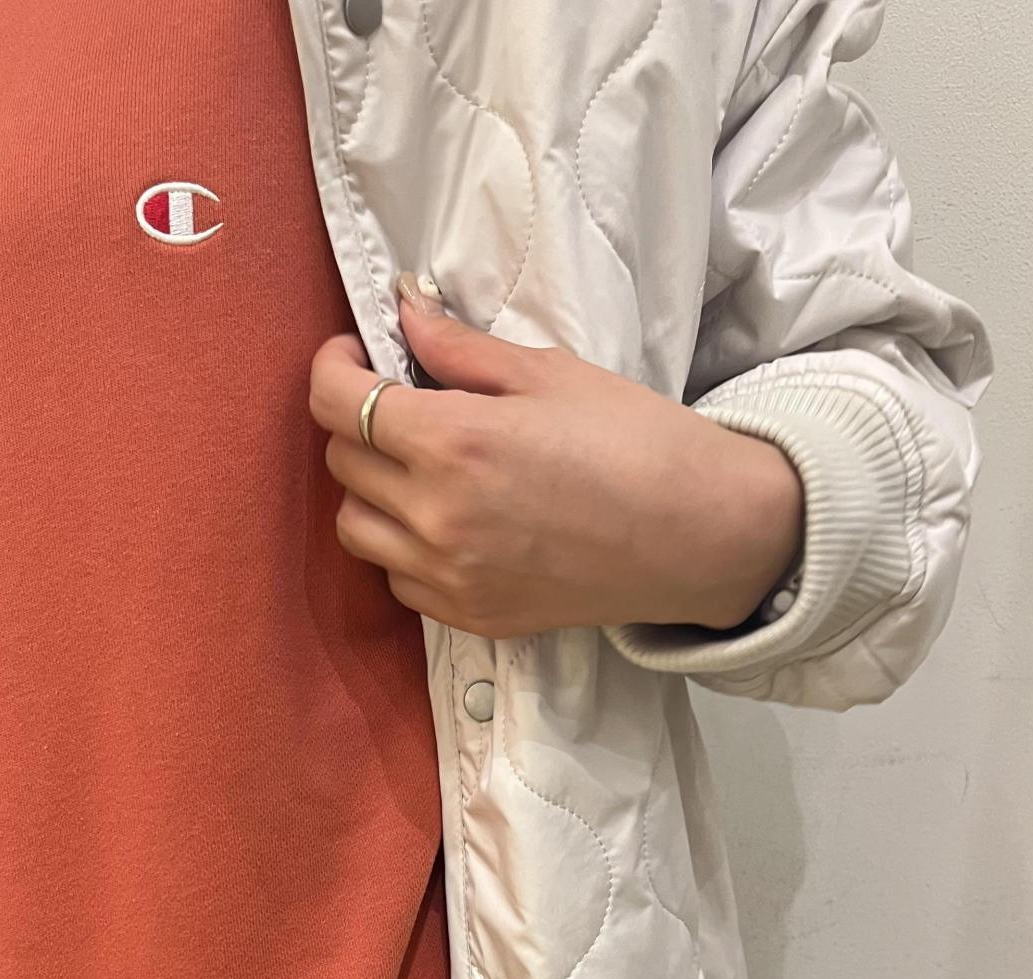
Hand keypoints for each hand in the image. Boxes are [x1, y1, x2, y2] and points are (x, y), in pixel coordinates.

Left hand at [309, 273, 804, 641]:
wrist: (699, 534)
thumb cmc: (636, 441)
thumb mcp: (548, 374)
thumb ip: (459, 349)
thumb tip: (403, 310)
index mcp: (452, 443)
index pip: (338, 403)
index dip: (333, 367)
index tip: (354, 353)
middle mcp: (437, 517)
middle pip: (341, 463)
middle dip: (358, 424)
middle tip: (403, 405)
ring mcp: (449, 575)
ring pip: (355, 528)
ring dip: (372, 491)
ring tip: (420, 469)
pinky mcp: (469, 615)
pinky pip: (397, 580)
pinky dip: (405, 549)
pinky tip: (451, 522)